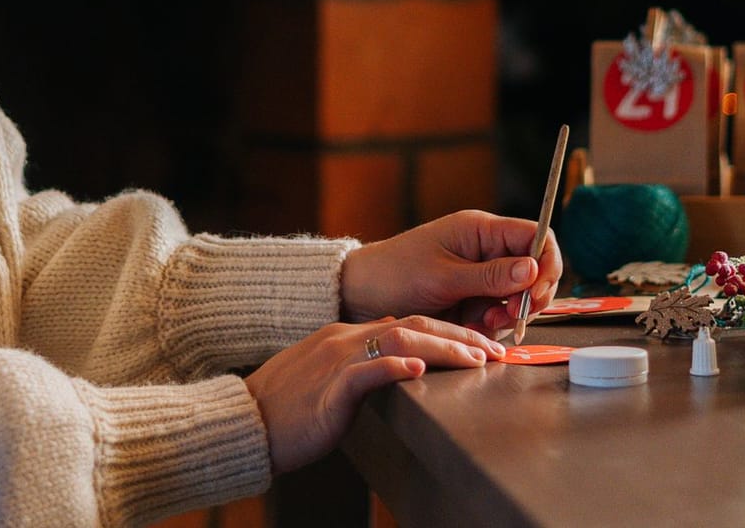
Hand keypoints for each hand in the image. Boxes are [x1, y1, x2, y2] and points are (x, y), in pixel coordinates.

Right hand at [244, 315, 502, 473]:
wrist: (247, 422)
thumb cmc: (288, 407)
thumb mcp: (328, 373)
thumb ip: (363, 360)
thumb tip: (398, 353)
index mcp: (346, 335)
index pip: (409, 322)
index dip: (451, 332)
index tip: (482, 345)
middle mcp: (345, 339)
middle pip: (415, 324)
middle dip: (461, 337)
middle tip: (496, 350)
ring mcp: (337, 360)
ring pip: (400, 340)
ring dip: (443, 348)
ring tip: (476, 359)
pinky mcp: (330, 388)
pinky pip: (366, 372)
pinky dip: (394, 366)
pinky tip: (418, 366)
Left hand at [339, 210, 563, 335]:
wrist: (360, 295)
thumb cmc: (395, 273)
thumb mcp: (443, 276)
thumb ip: (490, 276)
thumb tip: (533, 268)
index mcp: (481, 230)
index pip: (536, 236)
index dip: (546, 263)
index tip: (537, 294)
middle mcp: (486, 250)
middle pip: (533, 271)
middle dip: (527, 297)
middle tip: (508, 317)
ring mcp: (480, 277)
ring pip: (517, 298)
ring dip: (506, 316)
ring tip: (479, 324)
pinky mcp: (472, 300)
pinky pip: (497, 314)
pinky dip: (489, 327)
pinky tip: (469, 329)